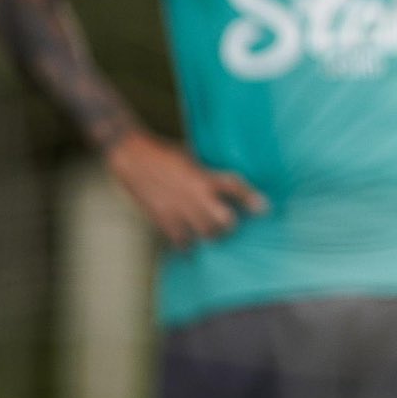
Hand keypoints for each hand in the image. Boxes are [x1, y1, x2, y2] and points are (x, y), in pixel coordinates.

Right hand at [105, 130, 265, 248]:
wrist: (132, 156)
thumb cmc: (164, 152)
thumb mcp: (192, 156)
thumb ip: (208, 170)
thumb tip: (224, 179)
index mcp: (203, 175)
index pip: (234, 187)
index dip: (251, 198)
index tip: (264, 208)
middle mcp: (193, 195)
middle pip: (223, 220)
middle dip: (230, 224)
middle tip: (230, 223)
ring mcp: (177, 209)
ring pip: (204, 234)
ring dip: (212, 235)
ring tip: (212, 233)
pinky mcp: (161, 218)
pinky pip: (180, 240)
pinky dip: (187, 244)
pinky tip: (190, 242)